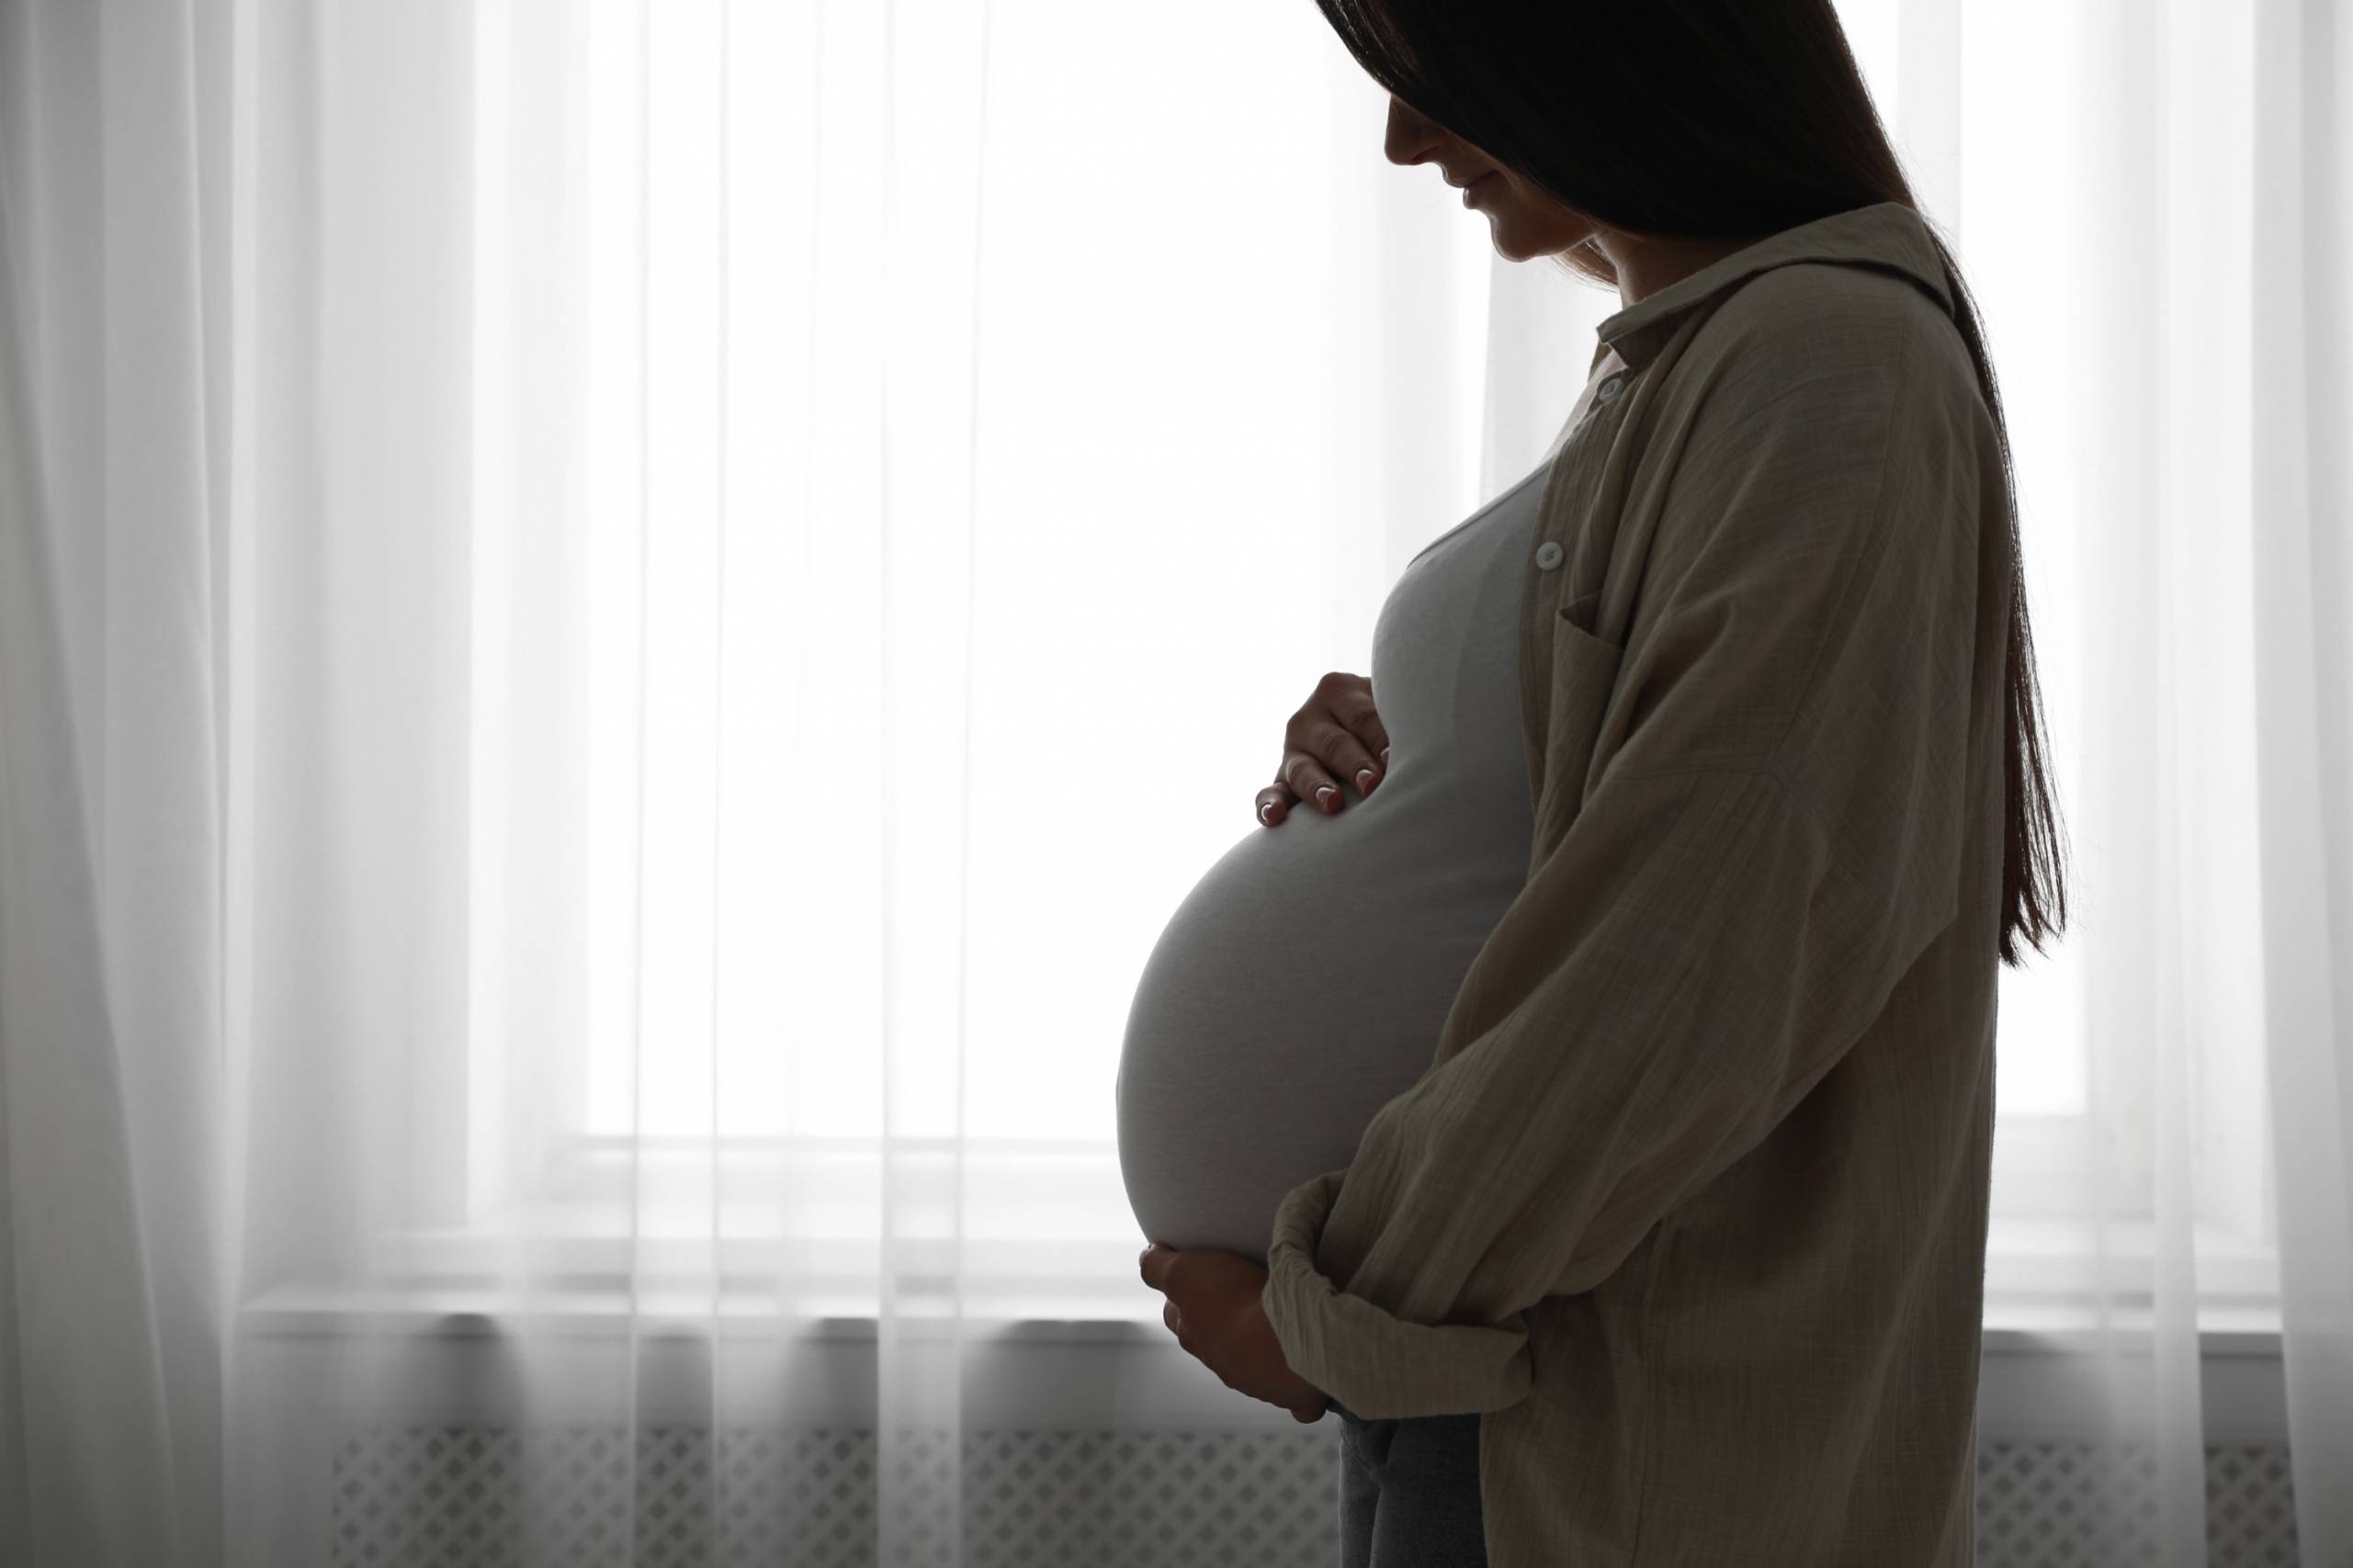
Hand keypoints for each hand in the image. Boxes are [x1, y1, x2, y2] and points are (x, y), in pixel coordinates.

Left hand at [1139, 1242, 1330, 1422]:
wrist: (1279, 1339)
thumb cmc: (1233, 1302)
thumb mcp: (1183, 1272)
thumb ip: (1157, 1266)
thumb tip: (1147, 1255)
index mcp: (1193, 1335)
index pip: (1176, 1315)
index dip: (1182, 1299)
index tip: (1195, 1281)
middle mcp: (1220, 1362)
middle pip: (1210, 1343)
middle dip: (1216, 1326)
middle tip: (1235, 1300)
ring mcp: (1256, 1382)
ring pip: (1253, 1370)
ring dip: (1259, 1354)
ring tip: (1277, 1331)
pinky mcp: (1293, 1396)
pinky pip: (1297, 1403)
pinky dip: (1301, 1398)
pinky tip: (1309, 1388)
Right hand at [1255, 672, 1390, 826]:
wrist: (1361, 733)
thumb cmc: (1388, 719)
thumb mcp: (1389, 707)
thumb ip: (1398, 720)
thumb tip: (1423, 753)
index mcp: (1338, 690)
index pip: (1362, 716)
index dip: (1380, 739)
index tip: (1396, 759)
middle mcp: (1310, 718)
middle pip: (1335, 743)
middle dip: (1354, 765)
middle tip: (1374, 783)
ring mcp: (1293, 751)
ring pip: (1302, 770)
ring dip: (1317, 787)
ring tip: (1332, 803)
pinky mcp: (1282, 780)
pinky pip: (1270, 792)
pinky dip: (1269, 805)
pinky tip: (1273, 817)